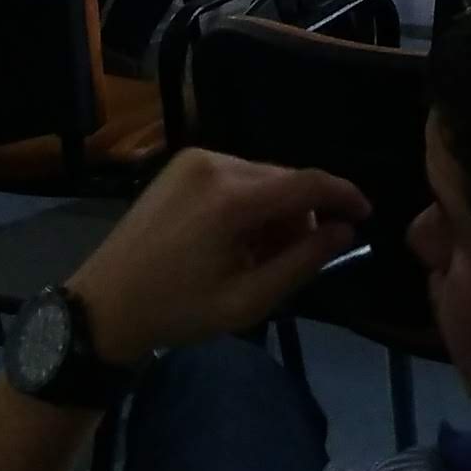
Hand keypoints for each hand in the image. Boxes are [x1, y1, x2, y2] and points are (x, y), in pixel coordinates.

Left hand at [64, 149, 368, 361]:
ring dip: (275, 210)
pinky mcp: (182, 164)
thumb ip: (303, 262)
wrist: (105, 305)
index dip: (344, 196)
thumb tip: (345, 231)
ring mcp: (196, 160)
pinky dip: (249, 202)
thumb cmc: (177, 311)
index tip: (366, 215)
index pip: (308, 183)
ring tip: (258, 255)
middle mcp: (217, 164)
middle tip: (297, 258)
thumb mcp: (248, 301)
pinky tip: (235, 238)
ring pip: (263, 177)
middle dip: (303, 215)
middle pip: (286, 180)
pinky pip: (237, 175)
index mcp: (232, 199)